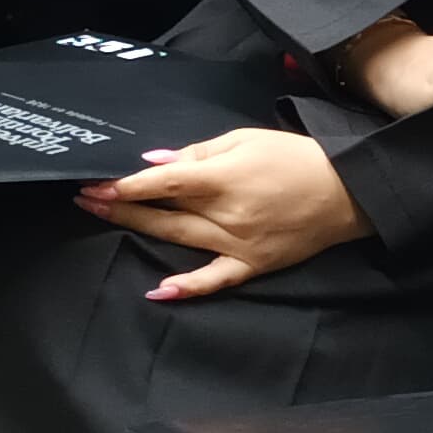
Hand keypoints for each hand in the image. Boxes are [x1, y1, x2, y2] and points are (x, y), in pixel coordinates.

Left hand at [78, 129, 369, 300]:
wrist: (346, 190)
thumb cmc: (294, 157)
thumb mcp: (245, 140)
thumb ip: (198, 154)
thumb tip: (157, 164)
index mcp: (224, 179)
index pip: (164, 183)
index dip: (128, 184)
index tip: (98, 182)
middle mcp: (227, 214)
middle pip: (164, 213)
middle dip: (121, 205)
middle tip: (85, 198)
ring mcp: (239, 244)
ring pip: (180, 240)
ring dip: (140, 229)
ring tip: (104, 218)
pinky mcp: (254, 264)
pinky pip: (216, 279)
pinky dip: (189, 287)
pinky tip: (160, 292)